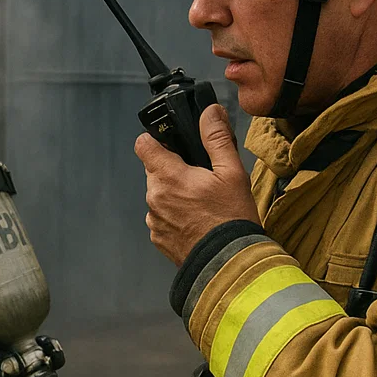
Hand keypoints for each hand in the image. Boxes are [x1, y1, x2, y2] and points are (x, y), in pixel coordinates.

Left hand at [135, 103, 258, 265]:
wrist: (230, 264)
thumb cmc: (232, 219)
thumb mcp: (232, 173)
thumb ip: (216, 138)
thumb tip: (210, 112)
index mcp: (168, 176)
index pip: (143, 145)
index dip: (156, 140)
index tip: (172, 144)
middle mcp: (154, 197)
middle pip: (154, 170)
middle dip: (174, 169)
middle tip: (201, 178)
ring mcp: (154, 219)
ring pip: (158, 194)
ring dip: (174, 193)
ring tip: (202, 203)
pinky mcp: (158, 238)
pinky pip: (162, 216)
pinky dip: (175, 215)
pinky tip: (197, 220)